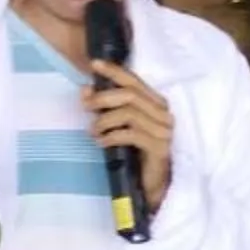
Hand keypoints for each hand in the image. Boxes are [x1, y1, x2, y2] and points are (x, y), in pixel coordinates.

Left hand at [86, 59, 174, 213]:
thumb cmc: (134, 152)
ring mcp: (164, 131)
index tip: (94, 64)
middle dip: (103, 97)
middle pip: (130, 95)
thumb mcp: (118, 125)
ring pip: (129, 113)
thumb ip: (106, 107)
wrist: (149, 185)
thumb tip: (85, 90)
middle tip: (86, 106)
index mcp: (156, 103)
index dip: (114, 71)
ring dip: (105, 120)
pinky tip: (102, 142)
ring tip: (94, 131)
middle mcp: (164, 114)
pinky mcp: (159, 148)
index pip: (134, 81)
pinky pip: (130, 134)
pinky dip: (111, 136)